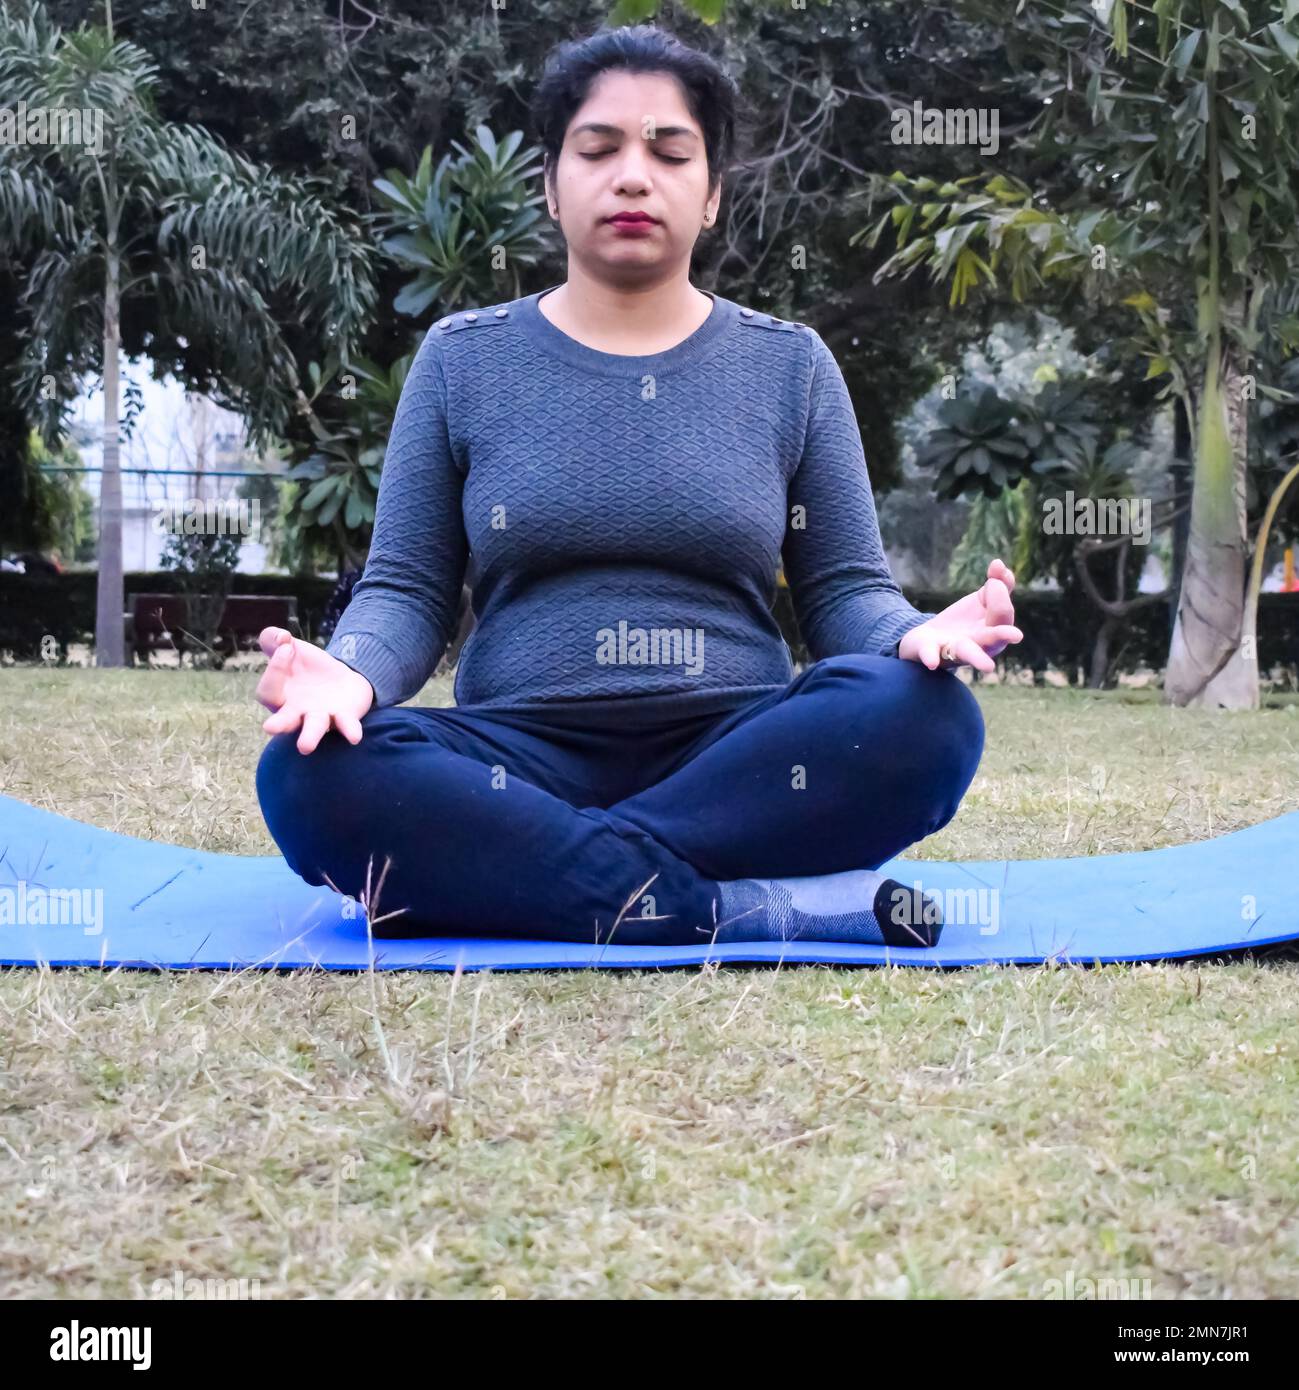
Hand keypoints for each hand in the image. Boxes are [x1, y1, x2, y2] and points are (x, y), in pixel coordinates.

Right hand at [255, 626, 374, 753]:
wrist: (342, 678)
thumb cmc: (307, 668)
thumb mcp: (289, 648)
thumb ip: (273, 639)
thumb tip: (281, 637)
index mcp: (279, 697)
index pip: (268, 689)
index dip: (275, 667)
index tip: (288, 647)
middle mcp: (296, 712)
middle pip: (283, 721)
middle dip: (278, 725)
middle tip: (269, 728)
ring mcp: (320, 717)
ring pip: (313, 729)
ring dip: (310, 737)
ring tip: (304, 747)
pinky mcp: (344, 718)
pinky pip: (346, 726)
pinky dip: (350, 731)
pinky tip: (354, 737)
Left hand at [897, 557, 1023, 673]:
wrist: (929, 637)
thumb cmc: (964, 622)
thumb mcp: (982, 600)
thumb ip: (998, 584)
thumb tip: (999, 565)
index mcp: (992, 630)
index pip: (1002, 615)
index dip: (1000, 596)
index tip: (995, 578)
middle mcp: (977, 644)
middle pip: (991, 639)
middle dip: (1002, 636)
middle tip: (1017, 636)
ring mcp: (953, 650)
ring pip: (967, 654)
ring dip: (977, 659)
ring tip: (988, 667)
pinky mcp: (929, 652)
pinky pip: (931, 655)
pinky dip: (931, 657)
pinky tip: (931, 662)